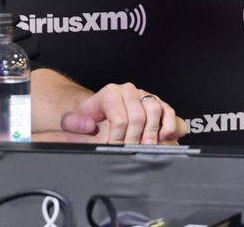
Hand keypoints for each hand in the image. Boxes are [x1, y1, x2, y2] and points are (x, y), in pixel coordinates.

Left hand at [57, 82, 185, 144]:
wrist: (99, 114)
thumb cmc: (89, 119)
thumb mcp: (73, 121)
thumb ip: (73, 123)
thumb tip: (87, 126)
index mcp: (110, 92)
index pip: (119, 119)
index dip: (117, 139)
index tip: (114, 149)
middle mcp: (130, 91)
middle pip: (139, 117)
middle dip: (134, 139)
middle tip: (129, 152)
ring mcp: (146, 96)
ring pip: (156, 111)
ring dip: (152, 133)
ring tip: (145, 148)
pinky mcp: (159, 104)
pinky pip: (170, 112)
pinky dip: (170, 126)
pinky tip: (163, 138)